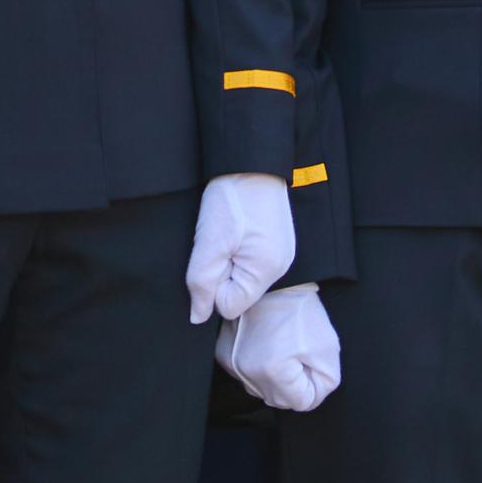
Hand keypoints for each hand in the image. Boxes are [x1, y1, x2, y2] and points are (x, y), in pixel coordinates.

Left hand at [185, 173, 296, 324]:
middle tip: (221, 245)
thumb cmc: (230, 203)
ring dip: (231, 263)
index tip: (213, 257)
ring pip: (244, 278)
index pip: (228, 306)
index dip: (212, 287)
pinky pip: (253, 265)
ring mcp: (283, 255)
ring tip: (230, 236)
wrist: (252, 166)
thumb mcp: (208, 246)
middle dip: (222, 275)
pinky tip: (240, 232)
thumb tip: (198, 317)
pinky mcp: (280, 244)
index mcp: (266, 270)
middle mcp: (281, 267)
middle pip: (238, 293)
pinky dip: (241, 253)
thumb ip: (201, 286)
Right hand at [215, 285, 341, 411]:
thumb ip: (325, 381)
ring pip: (264, 391)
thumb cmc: (301, 313)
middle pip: (281, 400)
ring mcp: (233, 366)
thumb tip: (313, 398)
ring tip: (287, 351)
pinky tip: (271, 350)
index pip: (302, 402)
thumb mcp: (326, 347)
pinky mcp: (225, 358)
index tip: (316, 366)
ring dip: (279, 380)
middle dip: (297, 385)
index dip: (315, 386)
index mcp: (273, 371)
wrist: (273, 287)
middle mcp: (247, 373)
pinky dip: (263, 371)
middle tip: (303, 357)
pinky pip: (250, 378)